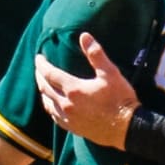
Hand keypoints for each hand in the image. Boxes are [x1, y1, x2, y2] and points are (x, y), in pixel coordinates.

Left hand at [34, 32, 139, 147]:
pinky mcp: (72, 128)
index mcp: (73, 89)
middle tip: (38, 68)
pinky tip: (52, 104)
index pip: (50, 74)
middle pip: (45, 88)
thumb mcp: (110, 73)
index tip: (38, 57)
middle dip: (39, 76)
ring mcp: (68, 117)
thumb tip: (84, 36)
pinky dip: (50, 106)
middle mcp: (66, 104)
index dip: (42, 65)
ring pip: (47, 103)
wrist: (127, 128)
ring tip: (42, 84)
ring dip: (43, 92)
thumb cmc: (120, 99)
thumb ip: (96, 54)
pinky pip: (54, 116)